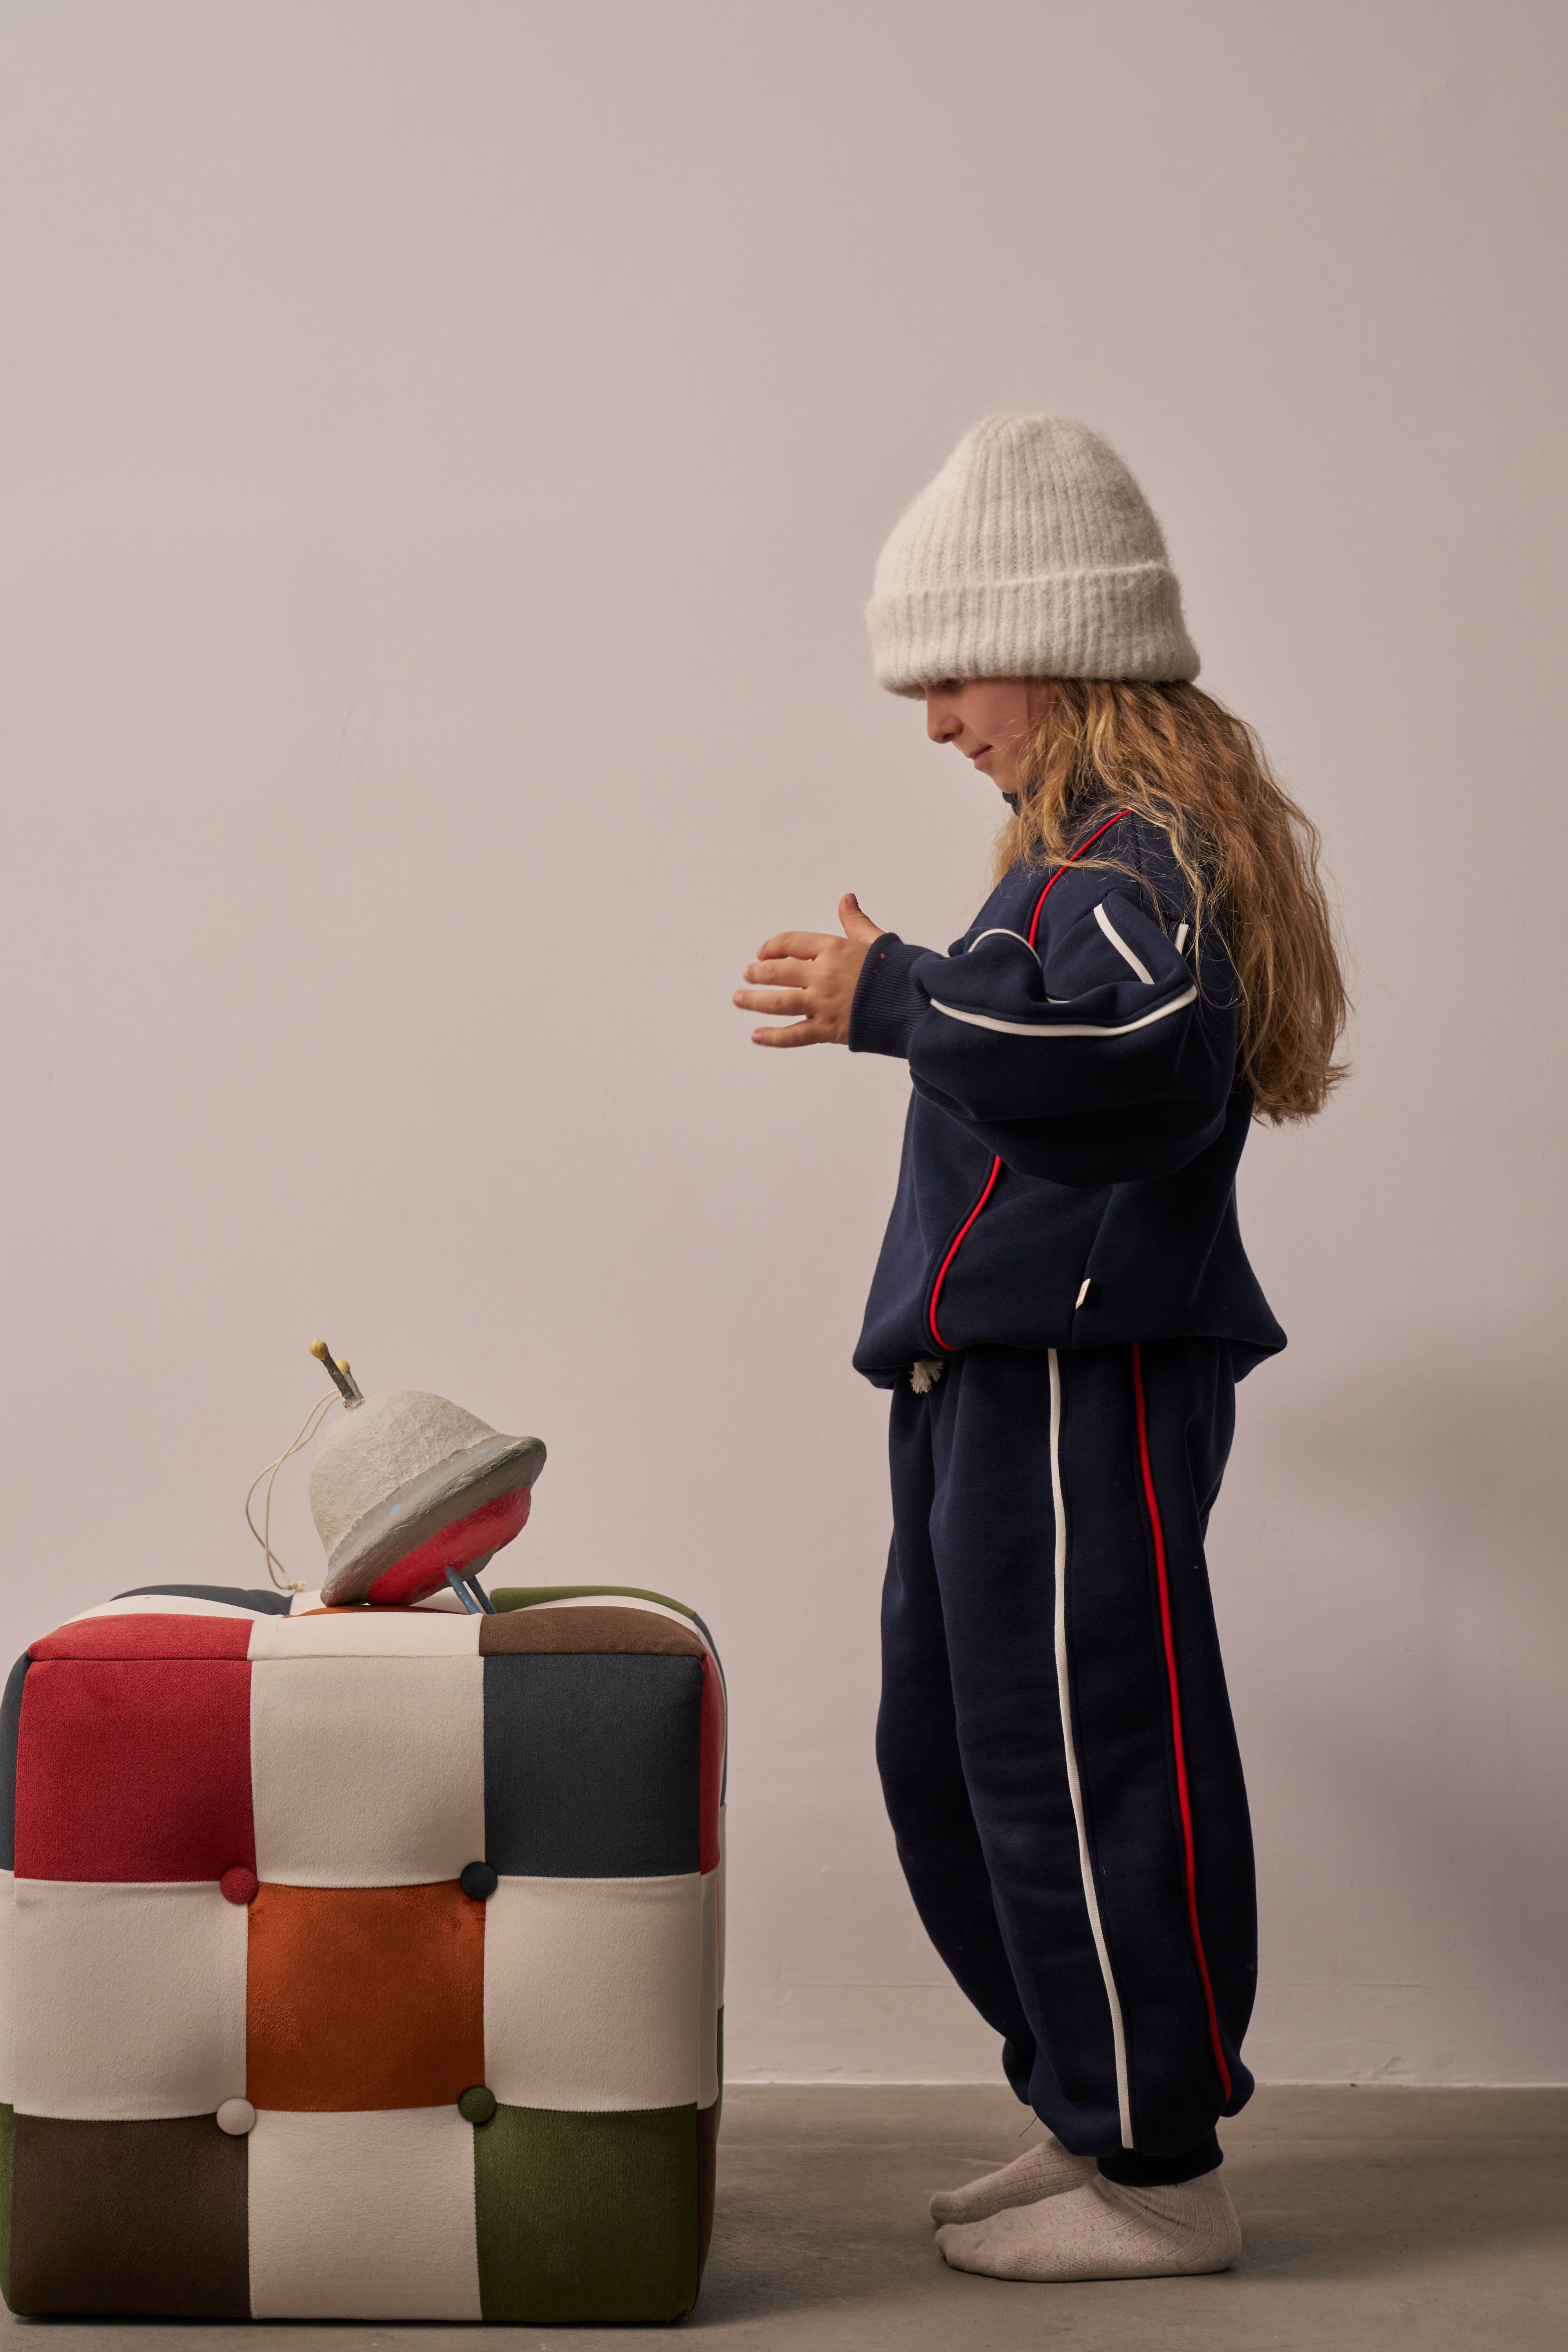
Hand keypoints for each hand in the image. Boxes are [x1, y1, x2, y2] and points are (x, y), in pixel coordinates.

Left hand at [734, 894, 885, 1048]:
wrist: (917, 1003)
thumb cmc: (899, 970)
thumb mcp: (875, 940)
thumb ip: (855, 921)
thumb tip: (846, 898)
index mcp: (833, 949)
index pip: (790, 943)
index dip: (772, 947)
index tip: (763, 953)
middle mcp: (823, 975)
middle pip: (777, 972)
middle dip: (757, 973)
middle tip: (746, 975)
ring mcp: (823, 1004)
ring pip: (777, 1002)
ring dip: (754, 1000)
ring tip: (739, 998)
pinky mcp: (828, 1029)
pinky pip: (793, 1035)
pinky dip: (772, 1037)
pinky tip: (755, 1036)